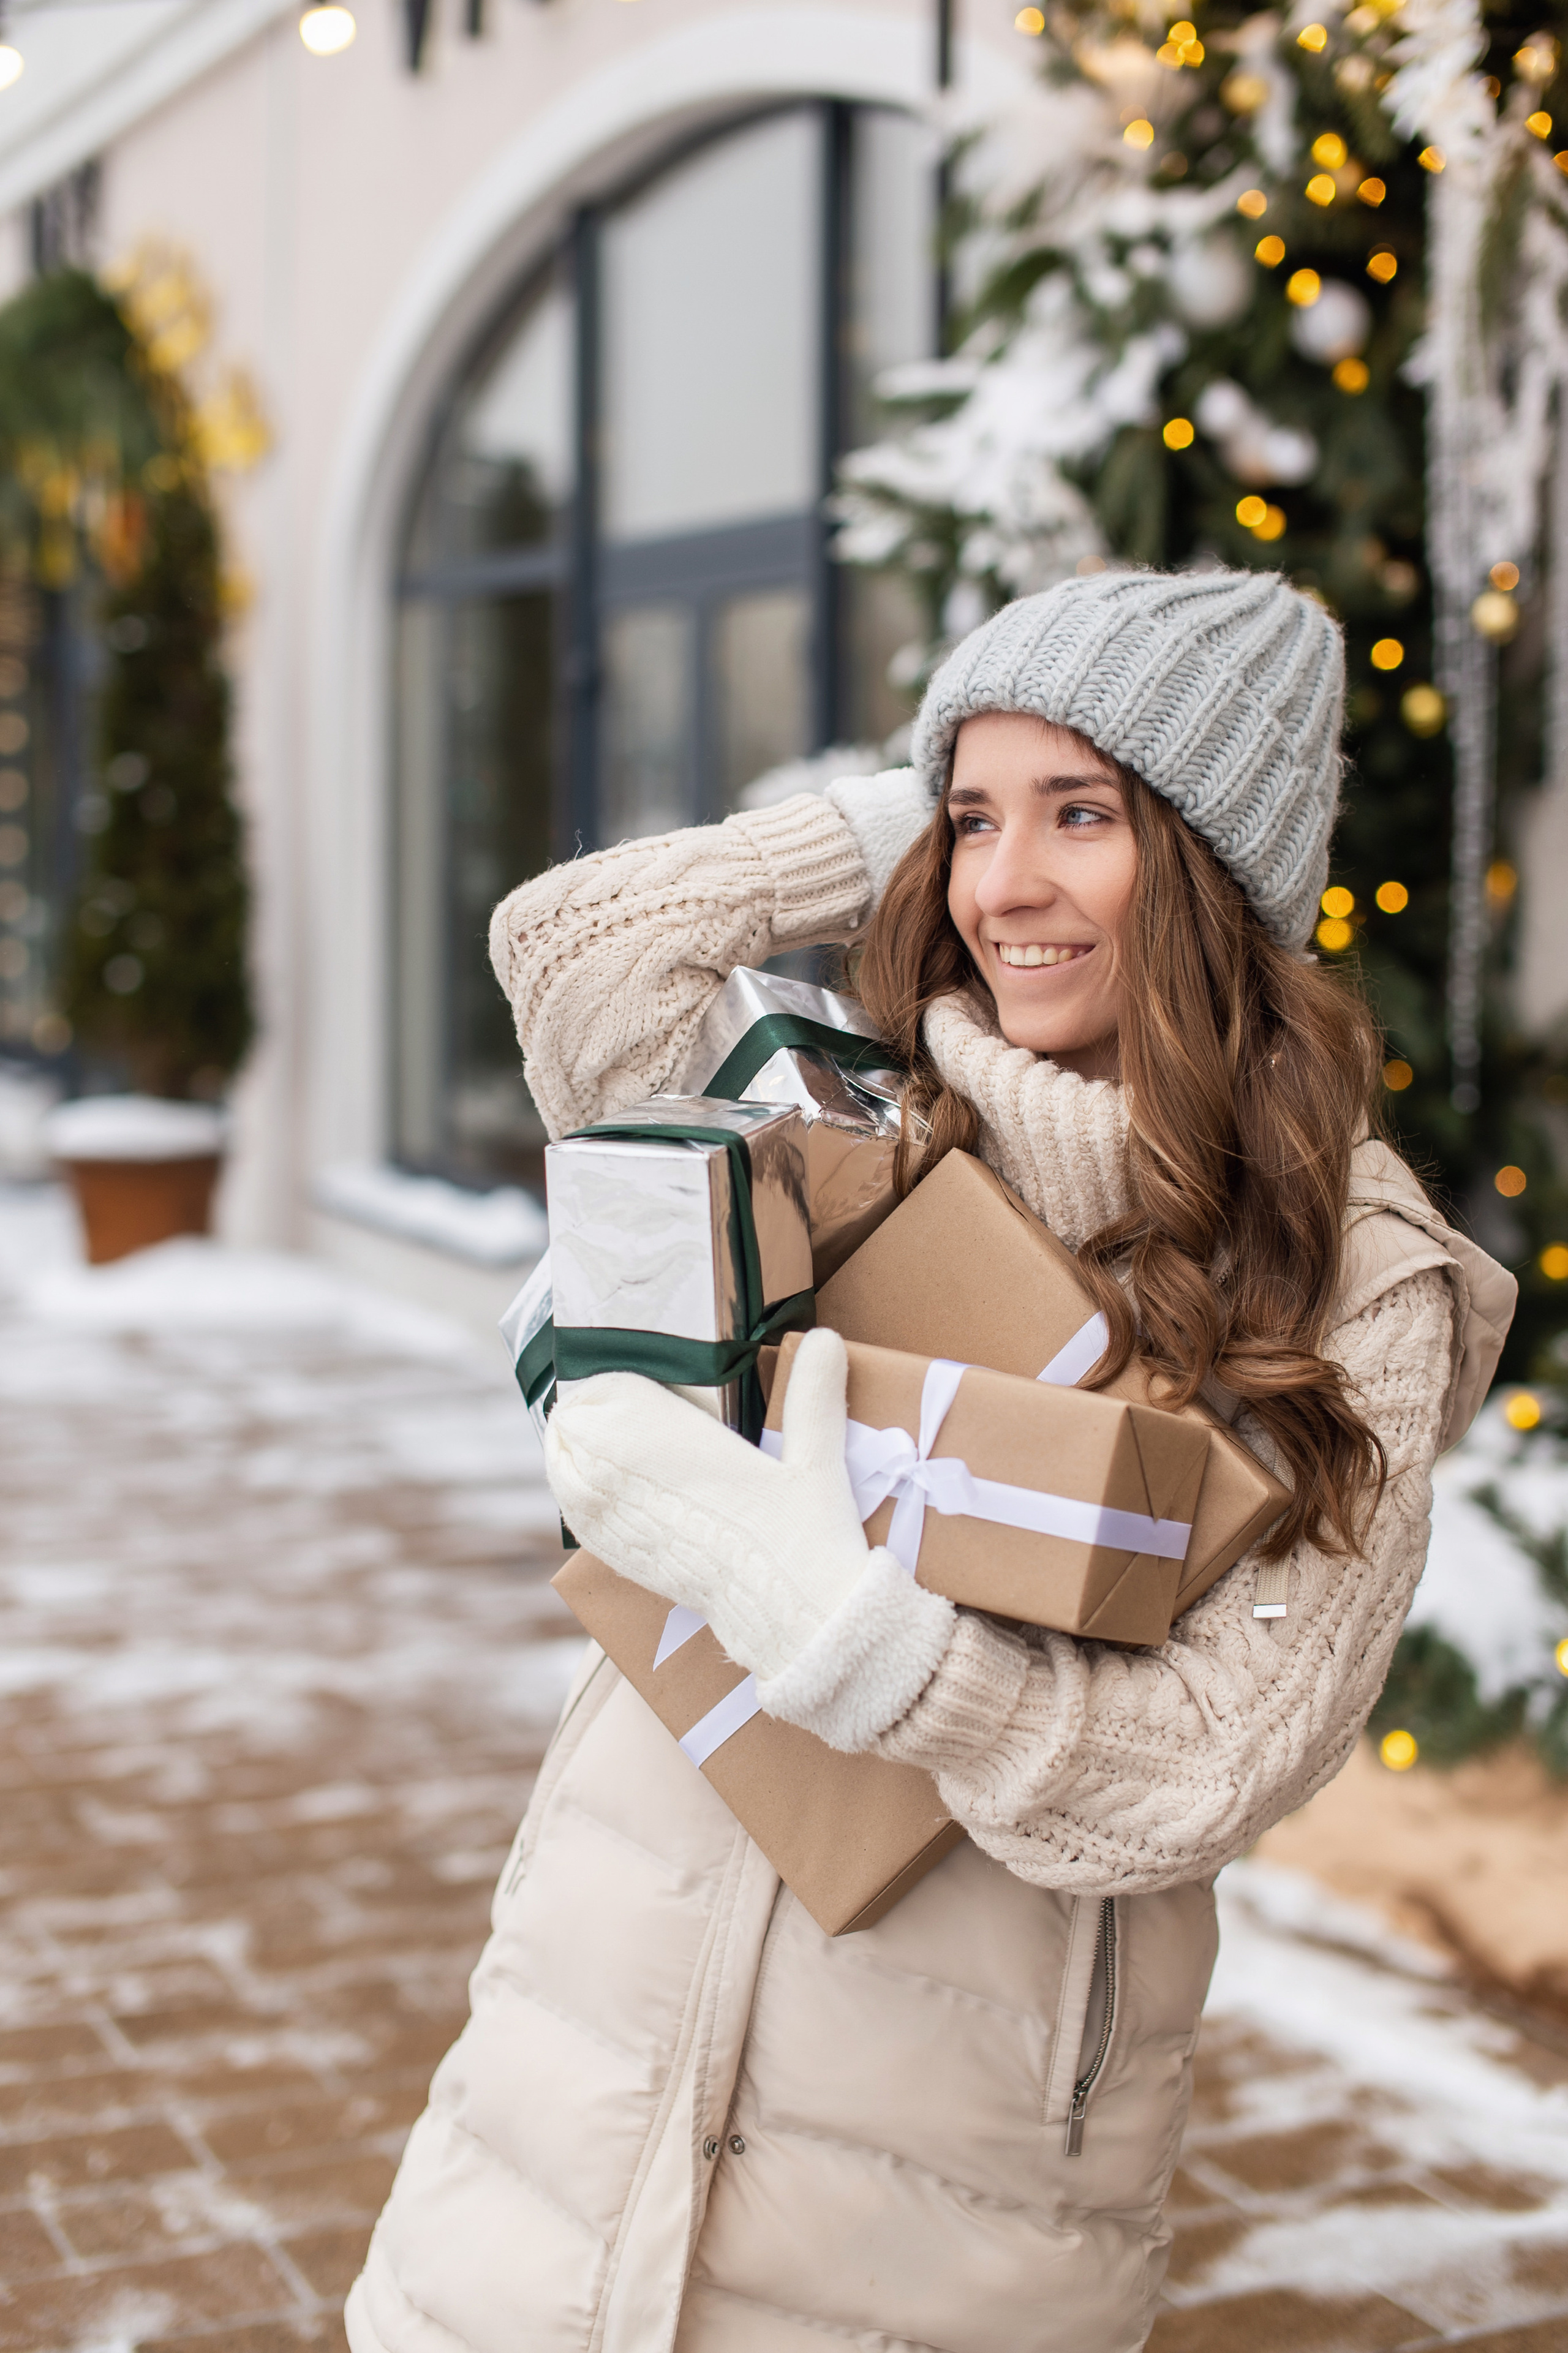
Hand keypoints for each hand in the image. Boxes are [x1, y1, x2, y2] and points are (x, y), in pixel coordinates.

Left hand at [546, 1329, 872, 1679]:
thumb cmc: (802, 1534)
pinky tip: (592, 1490)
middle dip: (586, 1413)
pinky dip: (575, 1496)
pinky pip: (575, 1516)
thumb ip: (813, 1395)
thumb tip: (826, 1338)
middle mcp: (624, 1476)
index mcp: (662, 1437)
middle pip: (575, 1426)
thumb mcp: (813, 1457)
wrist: (789, 1615)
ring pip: (564, 1471)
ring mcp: (615, 1521)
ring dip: (571, 1452)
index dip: (608, 1383)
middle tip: (604, 1405)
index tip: (623, 1380)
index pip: (606, 1391)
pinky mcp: (620, 1559)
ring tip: (587, 1440)